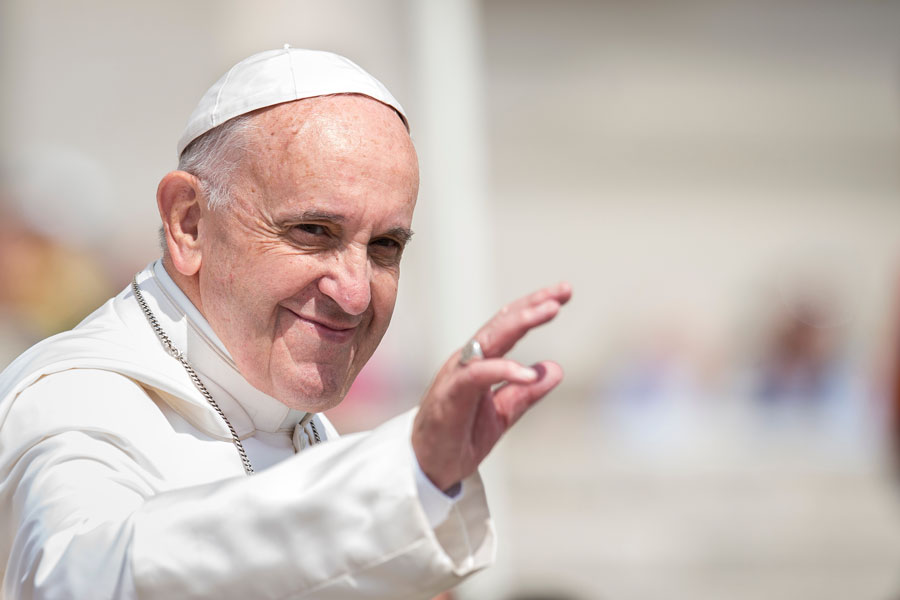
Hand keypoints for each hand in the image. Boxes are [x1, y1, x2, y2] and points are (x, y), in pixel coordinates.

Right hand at [411, 282, 571, 490]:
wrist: (427, 468)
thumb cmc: (458, 437)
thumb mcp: (502, 414)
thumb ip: (525, 393)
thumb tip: (556, 370)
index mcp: (479, 362)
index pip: (508, 326)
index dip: (534, 307)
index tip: (564, 294)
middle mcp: (467, 361)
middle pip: (501, 323)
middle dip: (532, 304)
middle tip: (564, 291)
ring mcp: (457, 375)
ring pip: (489, 339)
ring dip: (520, 322)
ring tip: (549, 310)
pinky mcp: (450, 395)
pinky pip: (476, 375)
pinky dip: (503, 369)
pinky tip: (528, 374)